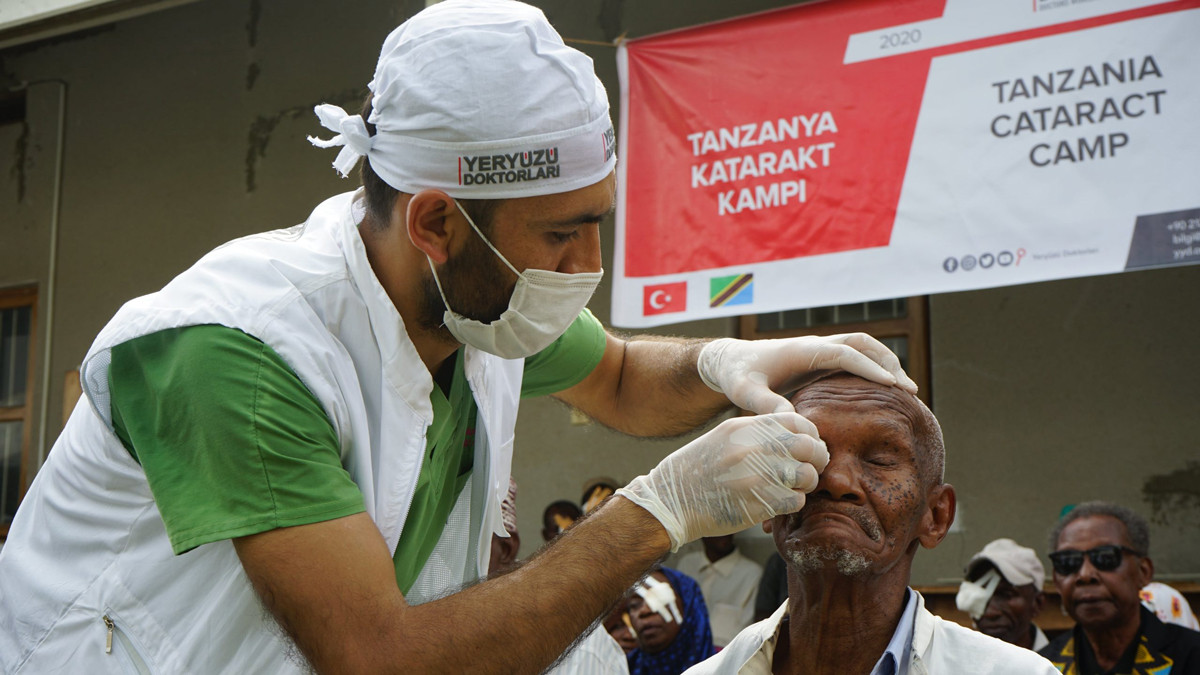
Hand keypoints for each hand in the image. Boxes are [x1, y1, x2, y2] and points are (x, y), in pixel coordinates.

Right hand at [615, 412, 827, 550]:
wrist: (672, 500)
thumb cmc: (698, 469)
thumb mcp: (723, 437)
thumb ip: (757, 432)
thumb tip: (796, 435)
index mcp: (744, 428)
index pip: (796, 421)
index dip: (810, 434)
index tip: (809, 445)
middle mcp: (752, 448)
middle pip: (808, 447)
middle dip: (817, 458)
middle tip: (813, 467)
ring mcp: (756, 476)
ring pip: (806, 476)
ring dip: (806, 483)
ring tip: (794, 487)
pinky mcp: (757, 504)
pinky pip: (795, 501)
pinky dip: (793, 503)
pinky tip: (781, 502)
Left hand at [697, 334, 917, 414]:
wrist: (730, 361)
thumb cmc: (738, 376)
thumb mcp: (745, 392)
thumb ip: (766, 405)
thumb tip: (793, 421)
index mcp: (803, 350)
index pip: (845, 353)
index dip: (869, 368)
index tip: (892, 385)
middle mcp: (816, 346)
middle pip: (863, 343)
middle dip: (888, 363)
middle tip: (910, 390)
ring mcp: (820, 351)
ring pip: (863, 348)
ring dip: (886, 364)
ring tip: (908, 391)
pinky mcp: (820, 360)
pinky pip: (855, 359)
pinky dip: (874, 369)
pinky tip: (886, 391)